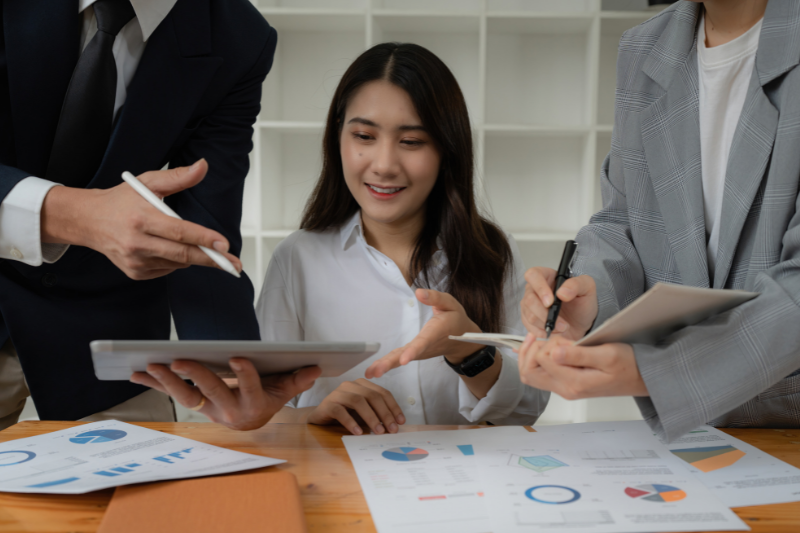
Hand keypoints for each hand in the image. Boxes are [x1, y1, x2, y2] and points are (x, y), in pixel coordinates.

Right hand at [41, 159, 242, 279]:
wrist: (89, 221)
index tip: (224, 245)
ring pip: (178, 263)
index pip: (180, 232)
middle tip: (234, 263)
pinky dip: (174, 260)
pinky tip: (164, 247)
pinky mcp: (135, 272)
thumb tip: (203, 167)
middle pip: (183, 254)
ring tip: (183, 241)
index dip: (204, 239)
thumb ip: (178, 177)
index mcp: (141, 218)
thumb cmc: (121, 200)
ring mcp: (135, 261)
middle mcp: (137, 242)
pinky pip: (167, 270)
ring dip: (190, 255)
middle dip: (211, 259)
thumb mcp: (148, 182)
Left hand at [130, 359, 321, 430]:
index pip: (250, 389)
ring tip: (149, 364)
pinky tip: (136, 372)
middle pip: (210, 392)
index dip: (245, 375)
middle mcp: (227, 411)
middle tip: (178, 360)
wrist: (251, 420)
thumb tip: (315, 367)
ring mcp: (208, 408)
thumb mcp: (285, 390)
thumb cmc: (267, 398)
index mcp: (253, 407)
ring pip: (185, 396)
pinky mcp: (194, 402)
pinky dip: (153, 383)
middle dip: (194, 376)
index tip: (239, 358)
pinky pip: (172, 393)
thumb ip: (298, 380)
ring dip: (166, 381)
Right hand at [306, 379, 405, 435]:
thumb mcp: (363, 414)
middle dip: (384, 413)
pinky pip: (340, 411)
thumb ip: (377, 415)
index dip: (393, 407)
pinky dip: (351, 422)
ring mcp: (338, 393)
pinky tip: (358, 432)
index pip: (382, 393)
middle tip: (392, 429)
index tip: (400, 422)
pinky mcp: (328, 404)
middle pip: (372, 396)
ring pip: (358, 401)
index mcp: (363, 385)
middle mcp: (351, 385)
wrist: (320, 417)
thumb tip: (394, 426)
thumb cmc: (345, 415)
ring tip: (378, 431)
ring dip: (371, 417)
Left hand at [365, 288, 481, 378]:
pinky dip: (386, 364)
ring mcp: (418, 352)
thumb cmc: (455, 319)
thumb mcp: (450, 304)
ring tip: (370, 373)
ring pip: (400, 358)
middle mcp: (425, 346)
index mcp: (435, 333)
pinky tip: (373, 371)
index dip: (413, 351)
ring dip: (385, 365)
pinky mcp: (413, 353)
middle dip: (391, 363)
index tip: (403, 360)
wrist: (462, 341)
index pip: (423, 342)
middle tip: (376, 372)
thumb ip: (435, 298)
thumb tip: (418, 292)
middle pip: (406, 355)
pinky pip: (398, 358)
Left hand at [518, 336, 647, 398]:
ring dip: (532, 355)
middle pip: (529, 372)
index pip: (542, 360)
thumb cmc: (628, 365)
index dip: (547, 344)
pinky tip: (545, 347)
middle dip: (532, 350)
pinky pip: (541, 375)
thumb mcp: (606, 354)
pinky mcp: (566, 385)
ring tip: (545, 340)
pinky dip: (538, 360)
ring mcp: (564, 389)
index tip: (563, 337)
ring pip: (532, 375)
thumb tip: (554, 353)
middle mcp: (565, 389)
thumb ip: (579, 355)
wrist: (641, 378)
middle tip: (546, 337)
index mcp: (574, 382)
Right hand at [520, 267, 597, 340]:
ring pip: (529, 315)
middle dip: (546, 314)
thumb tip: (561, 292)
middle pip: (529, 299)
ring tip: (562, 327)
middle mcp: (534, 289)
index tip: (550, 302)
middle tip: (562, 323)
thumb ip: (576, 285)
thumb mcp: (587, 288)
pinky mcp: (527, 320)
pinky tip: (554, 331)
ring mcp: (529, 305)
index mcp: (546, 276)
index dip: (539, 288)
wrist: (580, 324)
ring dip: (547, 325)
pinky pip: (530, 327)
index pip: (533, 275)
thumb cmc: (582, 304)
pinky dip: (544, 332)